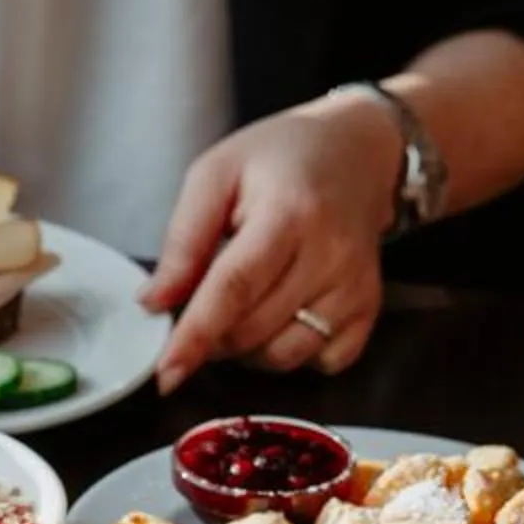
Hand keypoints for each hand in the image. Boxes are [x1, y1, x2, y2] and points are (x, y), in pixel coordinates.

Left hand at [140, 90, 408, 388]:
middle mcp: (330, 255)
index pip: (234, 289)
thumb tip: (153, 303)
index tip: (166, 372)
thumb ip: (184, 240)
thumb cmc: (278, 159)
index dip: (196, 335)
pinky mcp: (370, 308)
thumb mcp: (215, 174)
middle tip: (201, 303)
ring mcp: (355, 285)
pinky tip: (281, 315)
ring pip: (283, 355)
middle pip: (252, 329)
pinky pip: (323, 362)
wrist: (355, 151)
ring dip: (247, 348)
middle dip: (211, 335)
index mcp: (288, 214)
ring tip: (242, 304)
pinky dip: (292, 353)